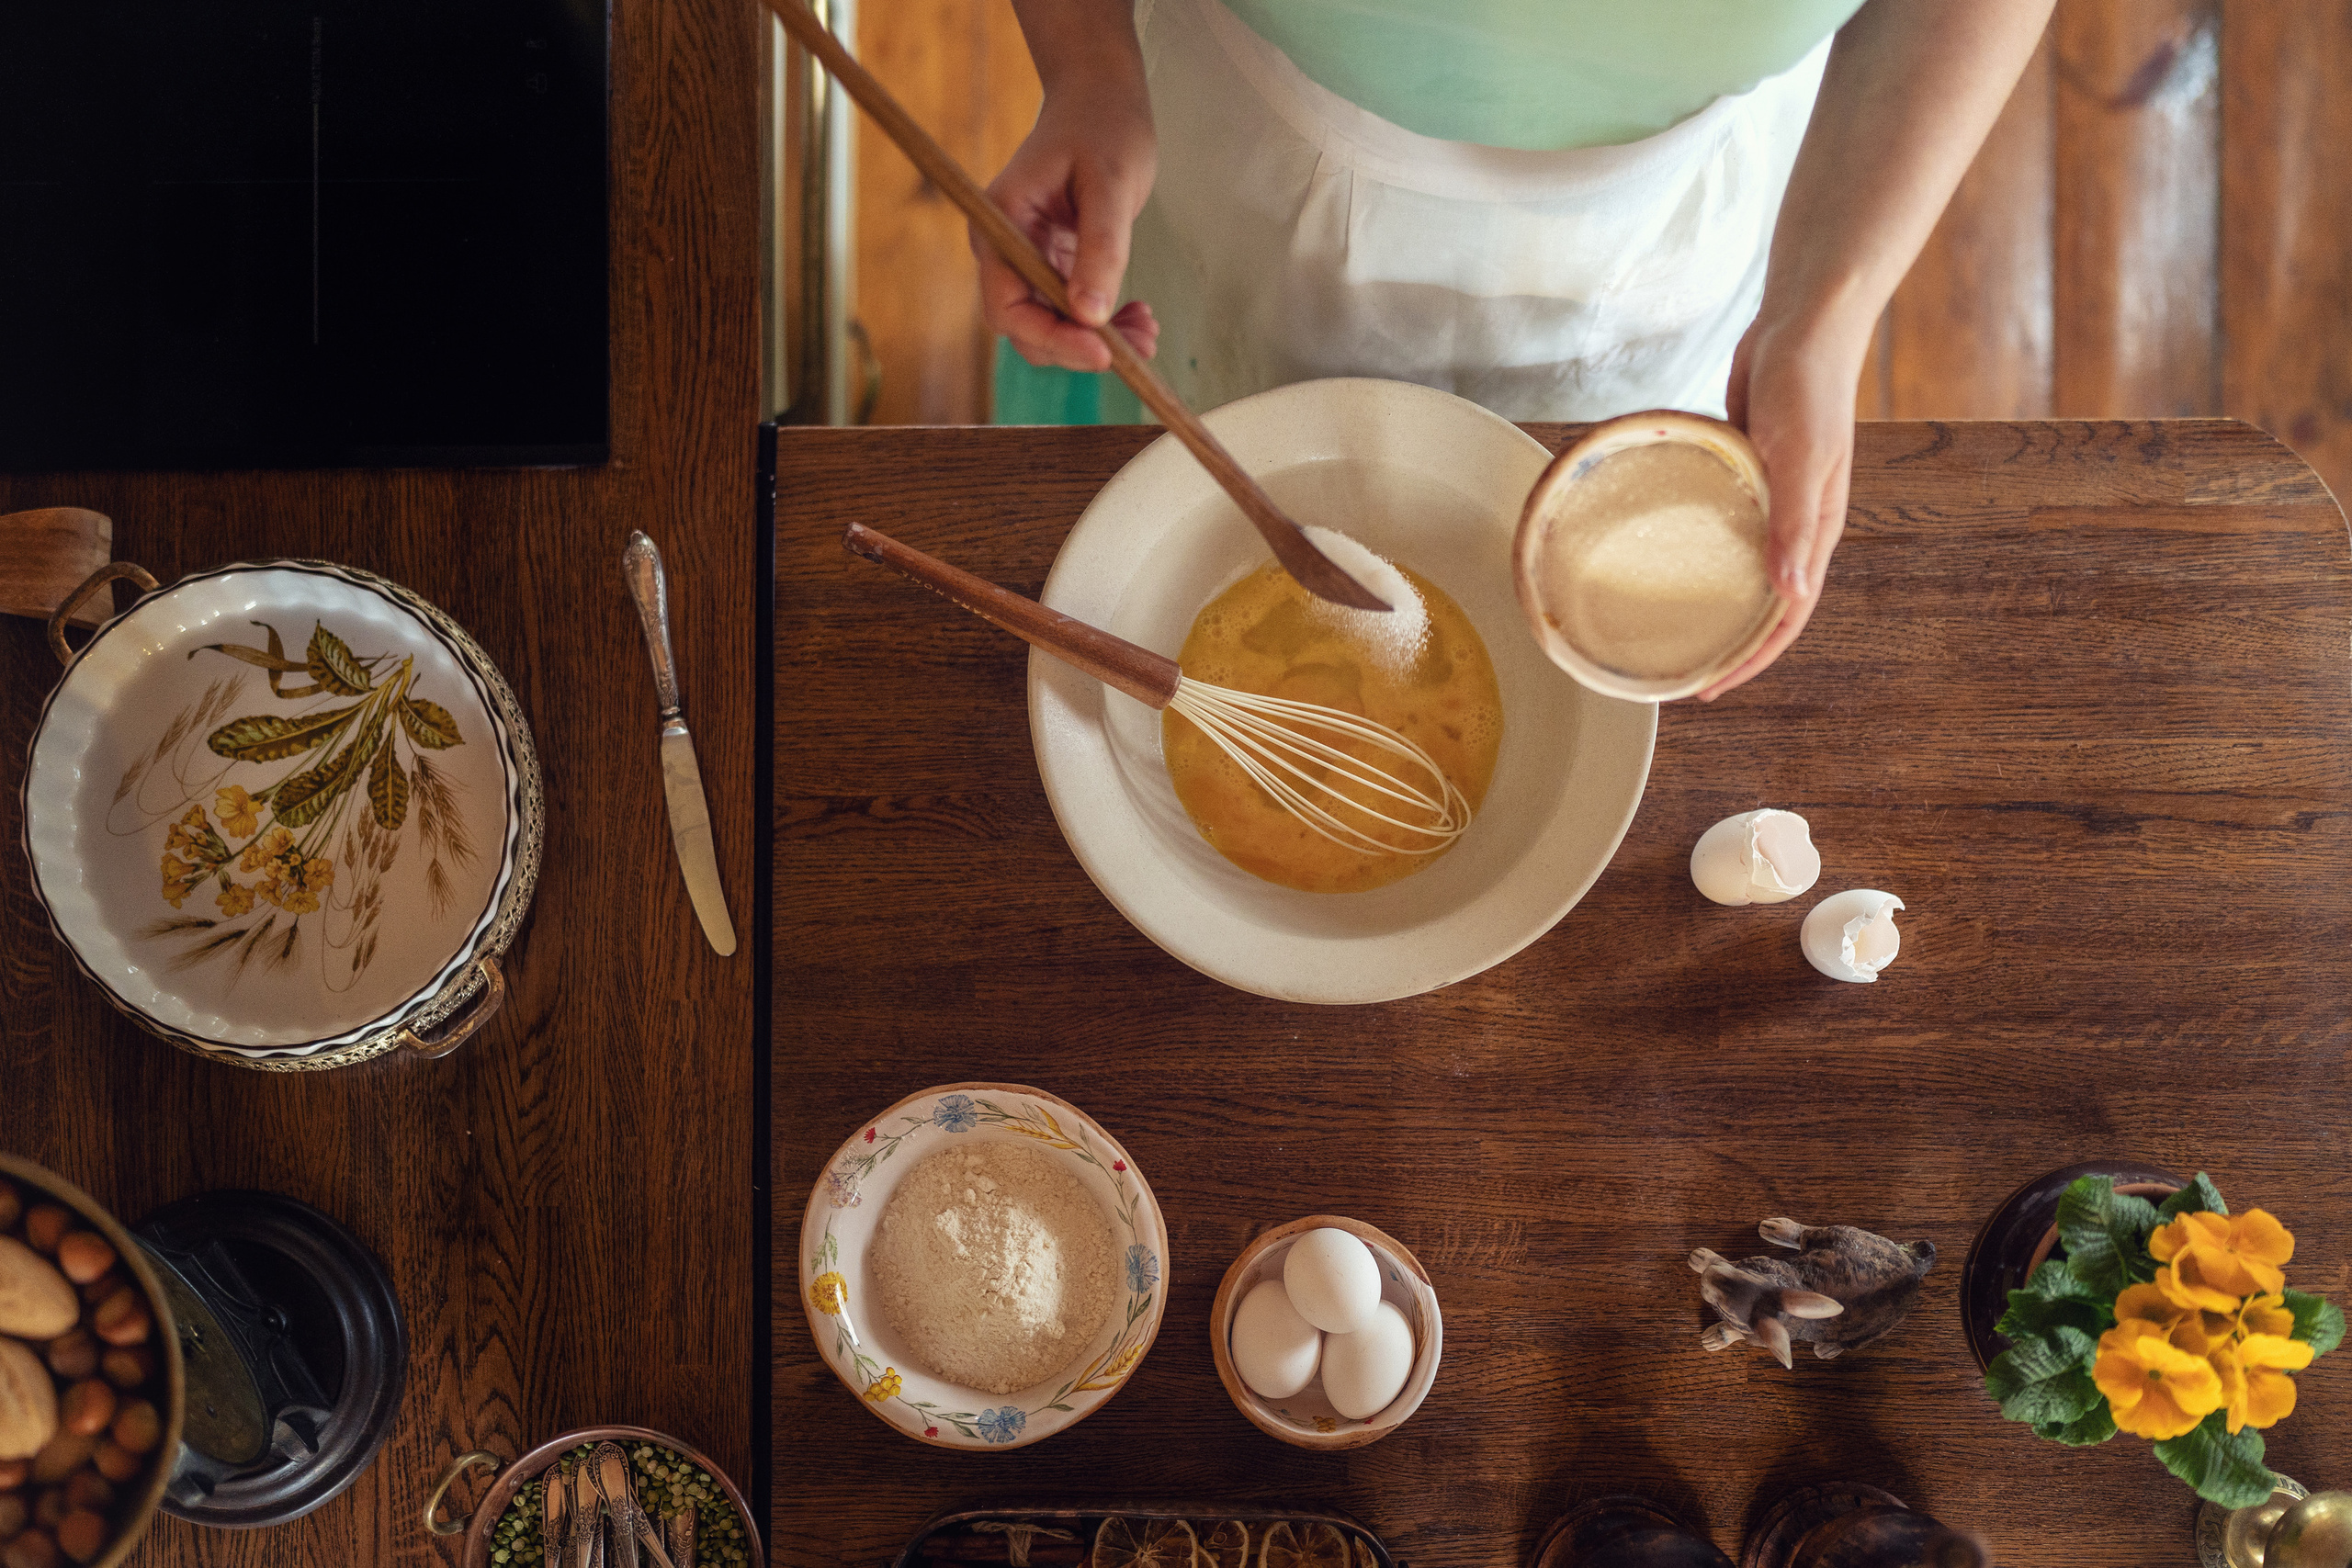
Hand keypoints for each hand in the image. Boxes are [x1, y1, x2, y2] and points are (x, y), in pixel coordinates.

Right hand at [975, 78, 1158, 371]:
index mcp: (1001, 225)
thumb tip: (1090, 314)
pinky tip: (1139, 316)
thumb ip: (1100, 249)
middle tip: (1139, 345)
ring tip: (1146, 332)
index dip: (1051, 336)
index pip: (1007, 306)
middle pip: (1027, 327)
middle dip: (1080, 345)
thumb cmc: (1102, 125)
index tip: (1102, 351)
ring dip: (1097, 340)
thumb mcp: (1109, 183)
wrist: (1101, 97)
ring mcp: (1028, 259)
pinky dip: (1104, 322)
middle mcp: (1005, 248)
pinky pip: (1071, 310)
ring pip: (1051, 325)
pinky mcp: (1054, 263)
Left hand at [1699, 313, 1868, 699]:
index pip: (1787, 616)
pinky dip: (1695, 544)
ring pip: (1738, 564)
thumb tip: (1789, 592)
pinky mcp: (1744, 471)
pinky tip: (1659, 552)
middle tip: (1680, 670)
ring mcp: (1768, 498)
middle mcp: (1794, 523)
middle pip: (1762, 601)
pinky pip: (1720, 523)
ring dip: (1711, 597)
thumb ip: (1793, 519)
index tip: (1711, 687)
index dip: (1752, 658)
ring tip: (1666, 625)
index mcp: (1815, 529)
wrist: (1803, 324)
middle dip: (1729, 641)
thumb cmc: (1807, 385)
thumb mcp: (1799, 453)